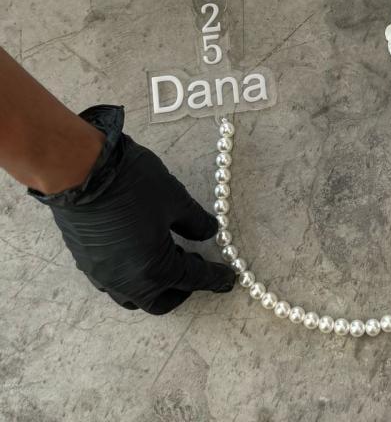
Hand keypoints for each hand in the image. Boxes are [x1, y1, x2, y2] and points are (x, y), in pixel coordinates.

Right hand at [30, 105, 233, 314]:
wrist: (79, 171)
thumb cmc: (132, 185)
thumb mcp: (174, 199)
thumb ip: (195, 221)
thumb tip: (209, 232)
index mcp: (153, 271)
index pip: (193, 280)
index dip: (214, 279)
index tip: (229, 279)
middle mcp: (125, 282)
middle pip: (159, 300)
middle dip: (181, 289)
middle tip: (195, 267)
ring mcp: (101, 275)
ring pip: (133, 295)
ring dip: (154, 284)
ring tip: (169, 257)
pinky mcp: (85, 262)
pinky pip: (113, 281)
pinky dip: (132, 274)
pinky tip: (140, 251)